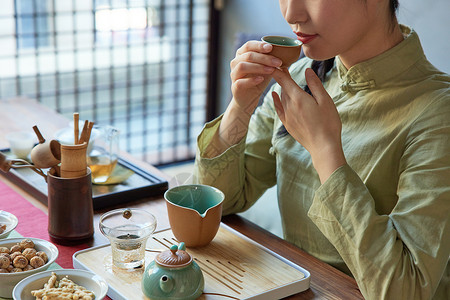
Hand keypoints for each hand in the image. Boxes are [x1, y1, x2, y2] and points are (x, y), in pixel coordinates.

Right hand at [230, 41, 282, 113]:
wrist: (248, 98)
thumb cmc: (257, 79)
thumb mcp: (265, 67)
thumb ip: (270, 59)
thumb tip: (285, 52)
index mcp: (242, 54)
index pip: (248, 45)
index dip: (259, 45)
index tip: (271, 47)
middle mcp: (235, 63)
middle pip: (248, 56)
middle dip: (264, 58)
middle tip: (278, 62)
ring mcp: (234, 74)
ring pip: (242, 66)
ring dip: (258, 67)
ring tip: (271, 70)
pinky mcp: (235, 86)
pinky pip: (241, 81)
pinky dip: (251, 80)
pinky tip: (261, 79)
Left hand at [272, 68, 345, 182]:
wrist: (323, 147)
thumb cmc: (328, 123)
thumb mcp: (325, 101)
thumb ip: (315, 84)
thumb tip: (306, 70)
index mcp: (298, 98)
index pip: (284, 79)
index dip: (279, 69)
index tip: (276, 60)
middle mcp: (289, 106)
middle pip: (282, 87)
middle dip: (281, 76)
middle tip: (282, 65)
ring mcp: (287, 116)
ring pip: (281, 97)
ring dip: (281, 88)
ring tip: (282, 78)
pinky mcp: (287, 125)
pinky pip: (278, 109)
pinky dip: (276, 100)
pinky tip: (274, 95)